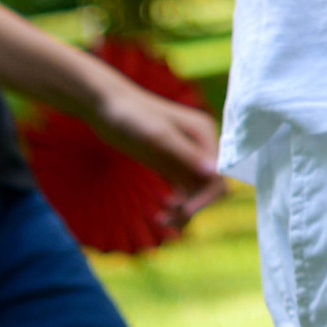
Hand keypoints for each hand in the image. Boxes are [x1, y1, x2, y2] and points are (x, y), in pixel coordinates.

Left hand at [89, 69, 227, 221]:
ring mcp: (186, 157)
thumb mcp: (158, 135)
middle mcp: (200, 147)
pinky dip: (176, 206)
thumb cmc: (131, 115)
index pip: (219, 175)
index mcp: (204, 135)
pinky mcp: (171, 165)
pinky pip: (183, 192)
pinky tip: (159, 213)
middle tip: (167, 219)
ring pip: (197, 193)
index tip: (184, 211)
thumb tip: (214, 173)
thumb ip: (186, 154)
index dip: (207, 197)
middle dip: (194, 206)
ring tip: (160, 219)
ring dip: (184, 210)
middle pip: (211, 188)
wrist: (106, 107)